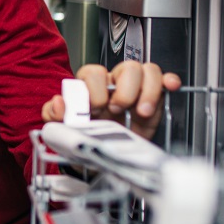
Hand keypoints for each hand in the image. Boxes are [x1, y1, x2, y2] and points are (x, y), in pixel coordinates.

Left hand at [41, 61, 181, 139]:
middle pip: (126, 67)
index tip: (96, 109)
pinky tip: (170, 87)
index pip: (94, 72)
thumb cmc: (83, 136)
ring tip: (141, 111)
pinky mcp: (153, 99)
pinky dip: (168, 81)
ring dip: (147, 91)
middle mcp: (114, 84)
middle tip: (118, 111)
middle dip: (125, 91)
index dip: (96, 90)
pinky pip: (164, 80)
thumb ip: (54, 114)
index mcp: (90, 86)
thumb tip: (59, 102)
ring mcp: (136, 89)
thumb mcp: (63, 128)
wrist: (101, 156)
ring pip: (147, 70)